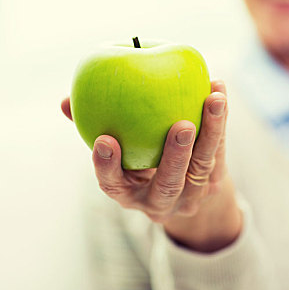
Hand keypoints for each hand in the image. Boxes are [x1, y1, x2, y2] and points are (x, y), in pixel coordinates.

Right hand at [62, 80, 241, 251]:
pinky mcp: (215, 183)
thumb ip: (96, 129)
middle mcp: (161, 200)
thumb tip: (66, 102)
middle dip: (175, 156)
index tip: (105, 140)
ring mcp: (191, 195)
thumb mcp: (118, 155)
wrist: (182, 191)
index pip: (114, 186)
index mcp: (130, 194)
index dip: (108, 167)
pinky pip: (219, 149)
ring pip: (202, 166)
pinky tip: (218, 89)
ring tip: (214, 99)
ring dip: (210, 131)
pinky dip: (220, 120)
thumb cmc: (139, 164)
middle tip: (181, 125)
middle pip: (169, 183)